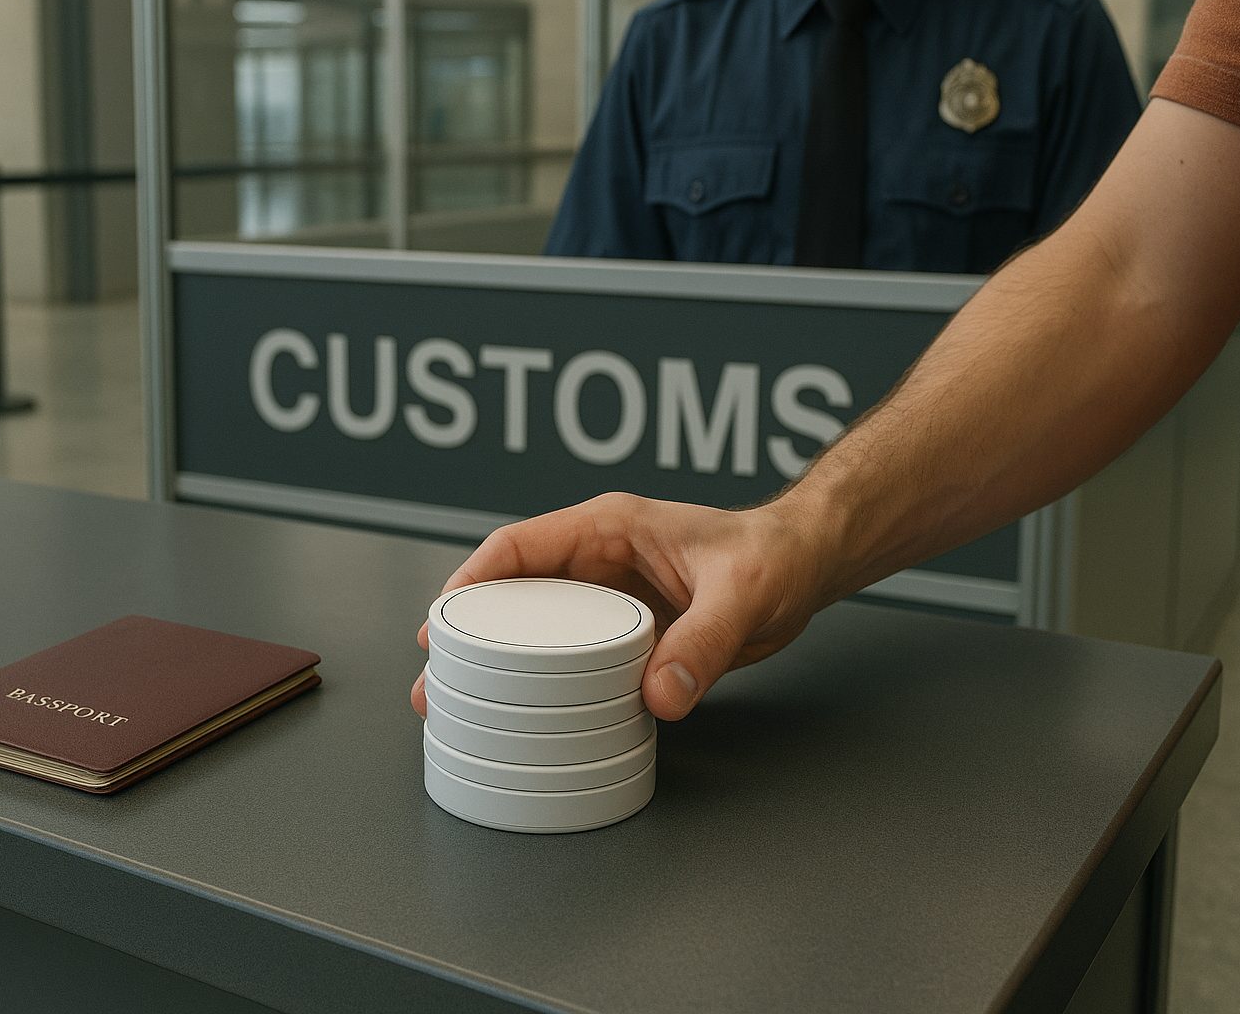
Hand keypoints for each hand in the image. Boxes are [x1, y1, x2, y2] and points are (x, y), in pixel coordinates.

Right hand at [410, 492, 833, 721]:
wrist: (805, 565)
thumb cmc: (774, 556)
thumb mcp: (743, 594)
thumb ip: (703, 641)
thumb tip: (659, 696)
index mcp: (608, 527)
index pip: (519, 547)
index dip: (472, 581)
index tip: (443, 621)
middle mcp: (596, 559)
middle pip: (511, 593)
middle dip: (467, 634)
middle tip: (434, 682)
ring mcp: (607, 596)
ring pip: (533, 626)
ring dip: (496, 661)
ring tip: (456, 705)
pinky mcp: (623, 631)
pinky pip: (569, 653)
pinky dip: (540, 679)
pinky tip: (523, 711)